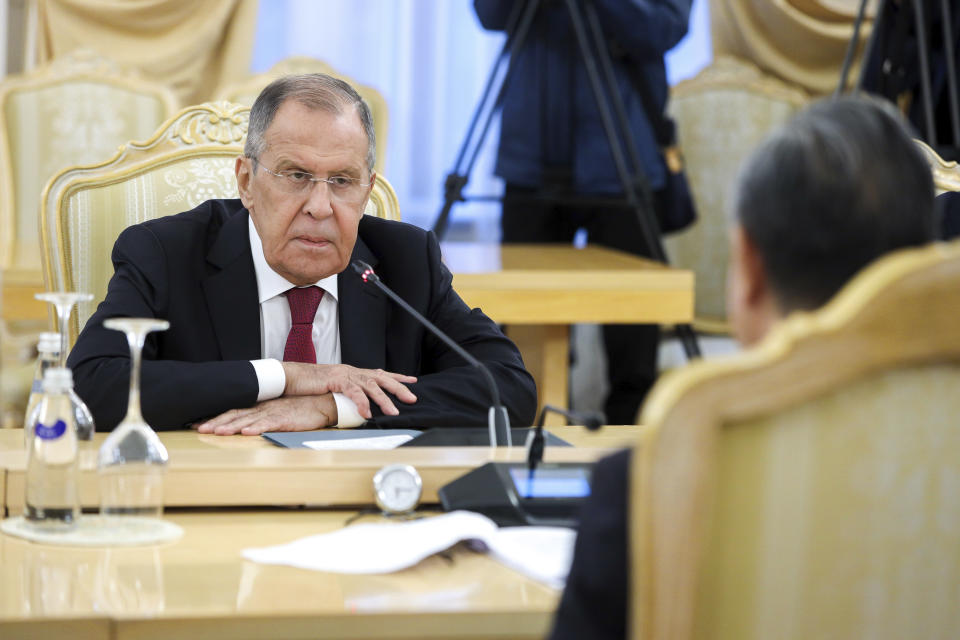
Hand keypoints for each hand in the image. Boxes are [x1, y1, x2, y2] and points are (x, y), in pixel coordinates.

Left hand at [195, 395, 336, 435]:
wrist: (322, 402)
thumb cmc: (301, 409)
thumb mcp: (277, 411)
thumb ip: (261, 416)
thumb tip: (243, 425)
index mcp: (260, 406)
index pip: (233, 411)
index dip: (215, 417)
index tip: (198, 424)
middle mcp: (263, 408)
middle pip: (235, 415)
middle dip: (216, 422)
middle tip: (199, 429)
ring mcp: (274, 413)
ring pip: (248, 420)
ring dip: (231, 426)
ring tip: (217, 432)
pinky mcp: (285, 420)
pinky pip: (269, 424)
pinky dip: (257, 428)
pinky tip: (247, 432)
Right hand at [281, 363, 417, 418]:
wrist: (292, 377)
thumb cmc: (311, 385)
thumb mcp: (334, 390)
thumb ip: (348, 395)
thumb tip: (359, 406)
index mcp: (353, 373)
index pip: (380, 373)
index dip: (397, 377)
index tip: (413, 380)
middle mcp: (352, 371)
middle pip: (381, 378)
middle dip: (398, 388)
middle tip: (412, 398)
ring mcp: (344, 374)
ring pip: (370, 386)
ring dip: (383, 400)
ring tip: (393, 412)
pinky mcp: (335, 380)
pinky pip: (352, 392)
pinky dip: (361, 403)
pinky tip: (367, 413)